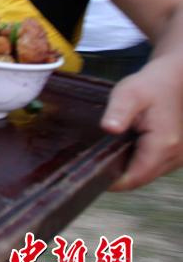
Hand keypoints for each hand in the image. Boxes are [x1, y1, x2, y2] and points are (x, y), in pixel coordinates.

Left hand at [101, 54, 182, 190]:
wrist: (172, 80)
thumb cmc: (149, 86)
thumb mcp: (129, 94)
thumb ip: (118, 112)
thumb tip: (109, 128)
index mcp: (163, 145)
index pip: (135, 178)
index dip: (111, 181)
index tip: (88, 174)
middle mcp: (175, 156)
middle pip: (140, 179)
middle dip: (116, 176)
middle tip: (91, 163)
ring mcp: (177, 157)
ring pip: (146, 175)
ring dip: (126, 169)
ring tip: (104, 155)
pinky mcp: (174, 155)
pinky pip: (152, 167)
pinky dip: (136, 162)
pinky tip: (121, 149)